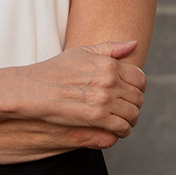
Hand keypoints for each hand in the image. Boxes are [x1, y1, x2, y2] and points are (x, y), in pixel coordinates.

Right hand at [18, 41, 145, 138]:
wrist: (35, 89)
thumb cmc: (56, 69)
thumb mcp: (82, 52)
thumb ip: (110, 48)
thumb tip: (134, 44)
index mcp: (108, 64)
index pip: (140, 78)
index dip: (138, 87)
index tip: (130, 92)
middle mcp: (110, 80)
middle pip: (138, 98)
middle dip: (134, 104)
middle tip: (125, 108)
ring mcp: (104, 99)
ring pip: (133, 114)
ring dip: (130, 119)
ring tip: (121, 120)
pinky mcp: (98, 117)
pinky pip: (122, 127)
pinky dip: (123, 130)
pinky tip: (115, 129)